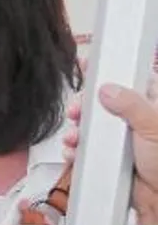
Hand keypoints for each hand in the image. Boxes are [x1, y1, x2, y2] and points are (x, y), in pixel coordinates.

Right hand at [64, 81, 157, 224]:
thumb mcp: (153, 127)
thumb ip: (131, 105)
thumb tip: (108, 89)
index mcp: (152, 105)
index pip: (130, 80)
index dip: (110, 73)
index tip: (90, 66)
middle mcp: (137, 120)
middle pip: (103, 104)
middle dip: (86, 107)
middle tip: (78, 110)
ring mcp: (121, 140)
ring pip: (92, 128)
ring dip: (78, 131)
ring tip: (74, 137)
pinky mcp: (109, 158)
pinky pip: (87, 150)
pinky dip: (77, 151)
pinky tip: (75, 152)